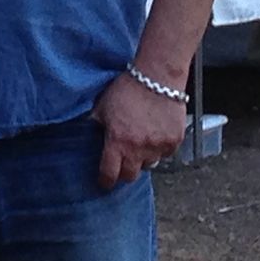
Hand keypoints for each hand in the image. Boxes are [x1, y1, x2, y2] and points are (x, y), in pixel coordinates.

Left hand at [91, 70, 186, 188]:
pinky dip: (159, 149)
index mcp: (118, 142)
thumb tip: (84, 132)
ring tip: (139, 142)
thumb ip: (95, 123)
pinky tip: (154, 133)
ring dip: (142, 158)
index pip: (109, 174)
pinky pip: (165, 154)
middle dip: (124, 172)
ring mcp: (158, 147)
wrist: (157, 77)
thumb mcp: (102, 106)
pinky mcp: (174, 141)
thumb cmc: (127, 89)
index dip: (105, 181)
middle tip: (121, 163)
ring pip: (149, 164)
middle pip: (130, 176)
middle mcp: (139, 149)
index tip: (103, 183)